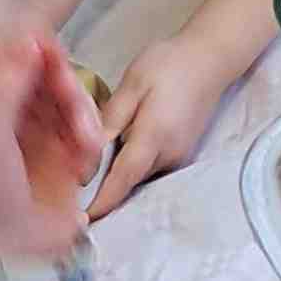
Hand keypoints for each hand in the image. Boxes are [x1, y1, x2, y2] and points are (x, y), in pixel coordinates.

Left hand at [0, 34, 105, 260]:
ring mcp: (37, 137)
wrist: (13, 253)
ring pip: (68, 100)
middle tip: (71, 90)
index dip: (28, 50)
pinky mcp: (64, 157)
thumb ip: (2, 84)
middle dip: (62, 81)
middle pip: (43, 76)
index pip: (4, 60)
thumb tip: (26, 38)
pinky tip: (83, 161)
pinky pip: (84, 130)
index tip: (47, 47)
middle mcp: (7, 117)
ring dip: (81, 113)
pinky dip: (89, 140)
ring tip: (84, 141)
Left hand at [88, 32, 228, 218]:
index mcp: (154, 137)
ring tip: (87, 170)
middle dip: (102, 190)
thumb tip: (89, 159)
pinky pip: (148, 169)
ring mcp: (179, 158)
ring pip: (138, 177)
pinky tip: (114, 154)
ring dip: (116, 177)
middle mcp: (169, 156)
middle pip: (129, 183)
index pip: (123, 180)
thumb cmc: (168, 65)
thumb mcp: (131, 86)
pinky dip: (130, 167)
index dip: (102, 203)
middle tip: (69, 190)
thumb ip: (110, 122)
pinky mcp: (181, 155)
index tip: (79, 221)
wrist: (210, 59)